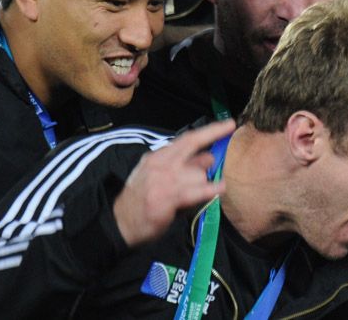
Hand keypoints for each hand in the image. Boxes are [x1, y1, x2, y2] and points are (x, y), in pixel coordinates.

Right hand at [112, 119, 234, 247]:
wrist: (119, 223)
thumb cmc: (141, 199)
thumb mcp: (158, 176)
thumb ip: (183, 166)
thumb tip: (209, 158)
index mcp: (158, 157)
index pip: (187, 139)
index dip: (210, 130)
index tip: (228, 124)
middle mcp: (161, 163)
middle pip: (192, 144)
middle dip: (213, 135)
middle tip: (228, 133)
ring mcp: (165, 180)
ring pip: (199, 174)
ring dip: (202, 183)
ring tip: (192, 196)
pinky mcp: (168, 197)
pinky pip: (197, 191)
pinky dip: (211, 189)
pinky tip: (220, 188)